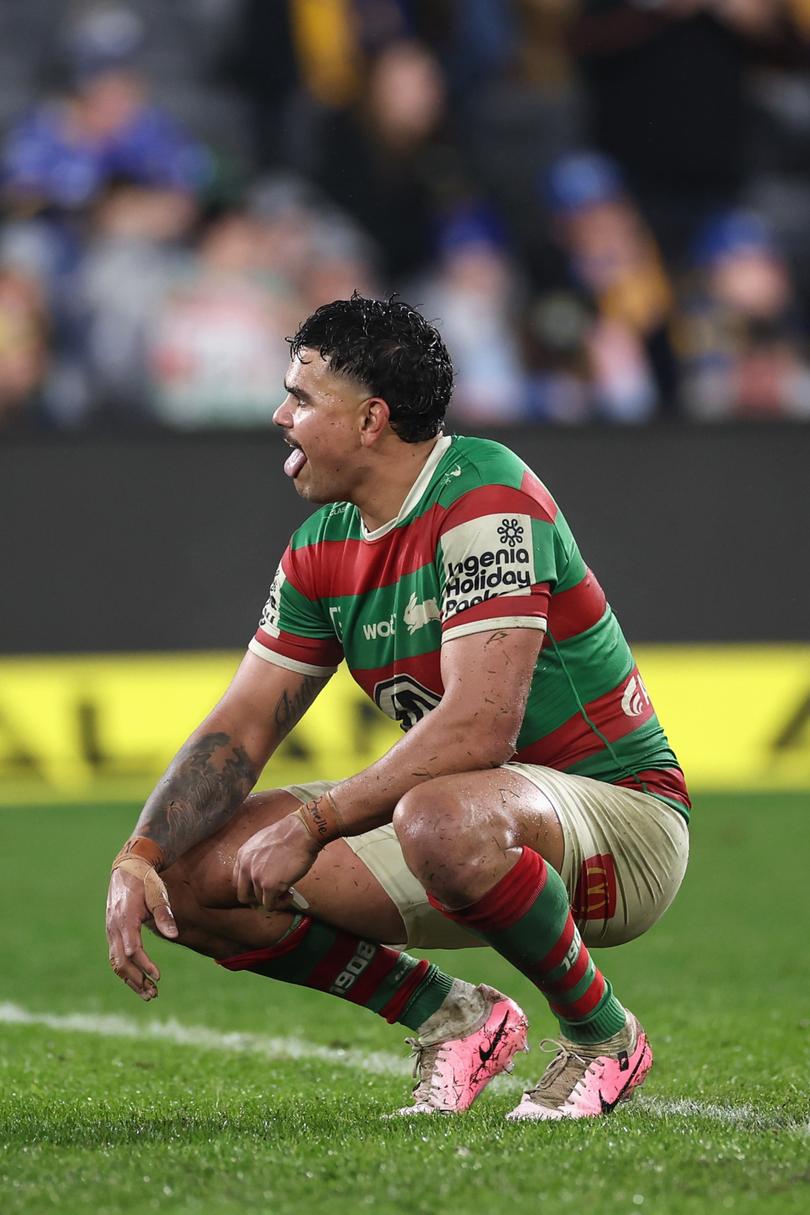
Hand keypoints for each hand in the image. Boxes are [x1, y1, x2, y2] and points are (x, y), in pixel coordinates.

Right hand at [106, 863, 177, 1000]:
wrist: (127, 869)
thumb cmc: (146, 882)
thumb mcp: (158, 894)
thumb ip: (165, 914)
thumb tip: (173, 935)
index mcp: (125, 919)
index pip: (132, 949)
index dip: (145, 965)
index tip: (158, 976)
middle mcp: (114, 928)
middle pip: (121, 962)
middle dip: (137, 980)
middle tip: (153, 995)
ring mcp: (111, 931)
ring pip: (116, 963)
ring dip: (131, 980)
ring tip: (148, 994)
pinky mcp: (112, 933)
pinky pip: (115, 957)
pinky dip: (126, 971)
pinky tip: (139, 980)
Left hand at [233, 812, 319, 910]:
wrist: (302, 832)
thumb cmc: (289, 835)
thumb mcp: (263, 843)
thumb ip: (257, 858)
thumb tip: (262, 873)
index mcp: (242, 855)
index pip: (238, 881)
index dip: (250, 887)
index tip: (261, 888)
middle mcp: (246, 867)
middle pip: (243, 895)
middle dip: (257, 898)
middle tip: (271, 895)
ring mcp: (256, 877)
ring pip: (260, 900)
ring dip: (274, 898)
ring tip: (287, 890)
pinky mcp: (269, 886)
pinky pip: (270, 905)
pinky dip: (281, 903)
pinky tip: (290, 895)